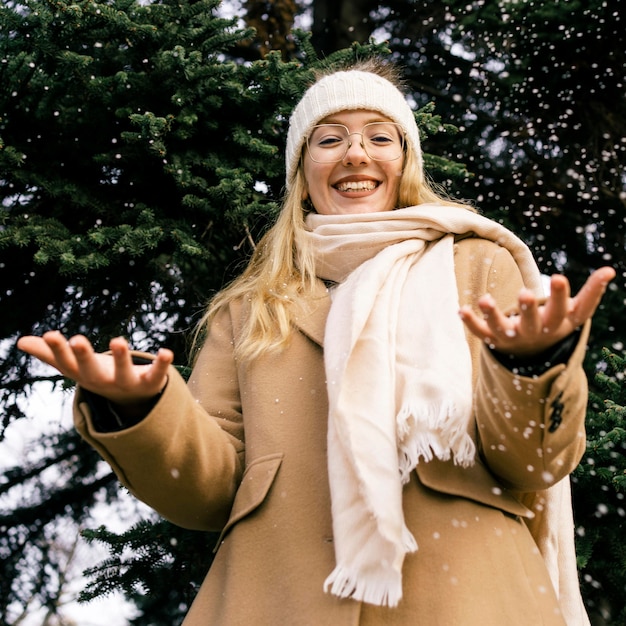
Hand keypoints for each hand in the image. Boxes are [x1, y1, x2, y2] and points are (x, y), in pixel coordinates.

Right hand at [17, 332, 173, 406]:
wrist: (134, 403)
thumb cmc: (101, 376)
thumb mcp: (76, 366)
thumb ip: (51, 354)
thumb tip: (21, 342)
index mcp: (85, 376)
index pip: (68, 364)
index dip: (58, 351)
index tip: (50, 334)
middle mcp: (104, 382)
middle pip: (92, 370)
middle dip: (84, 356)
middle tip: (77, 339)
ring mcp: (127, 384)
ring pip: (124, 372)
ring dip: (121, 358)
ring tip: (118, 340)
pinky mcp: (150, 383)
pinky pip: (157, 374)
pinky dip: (162, 364)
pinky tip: (166, 351)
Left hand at [459, 266, 615, 357]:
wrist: (535, 354)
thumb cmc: (556, 323)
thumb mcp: (575, 312)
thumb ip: (591, 293)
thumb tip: (610, 270)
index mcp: (555, 323)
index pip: (560, 309)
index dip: (559, 295)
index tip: (558, 277)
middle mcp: (533, 332)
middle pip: (531, 322)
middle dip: (527, 308)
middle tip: (524, 293)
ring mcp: (511, 337)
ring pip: (501, 329)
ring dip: (492, 315)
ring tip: (485, 299)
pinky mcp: (493, 339)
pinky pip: (480, 333)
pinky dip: (471, 323)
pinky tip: (461, 309)